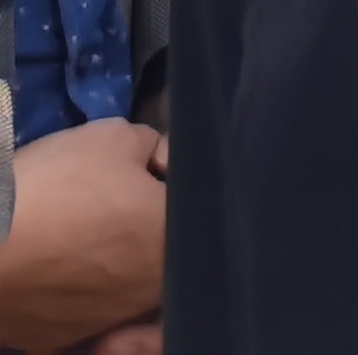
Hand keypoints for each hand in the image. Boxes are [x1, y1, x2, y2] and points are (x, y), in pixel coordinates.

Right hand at [0, 118, 164, 353]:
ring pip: (122, 289)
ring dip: (109, 265)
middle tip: (106, 208)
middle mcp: (148, 292)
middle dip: (142, 230)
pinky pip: (79, 314)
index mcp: (174, 241)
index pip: (193, 210)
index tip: (144, 177)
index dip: (168, 190)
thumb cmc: (53, 186)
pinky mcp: (58, 341)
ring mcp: (104, 323)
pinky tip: (51, 271)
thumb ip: (152, 148)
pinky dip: (71, 295)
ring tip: (73, 240)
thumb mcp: (114, 137)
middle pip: (159, 254)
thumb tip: (158, 163)